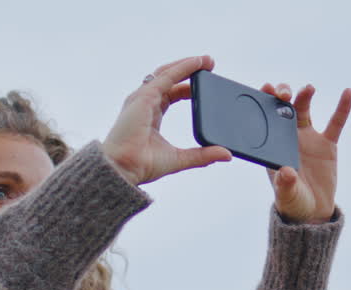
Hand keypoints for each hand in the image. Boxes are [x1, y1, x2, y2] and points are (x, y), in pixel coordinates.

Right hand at [102, 55, 232, 184]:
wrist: (124, 168)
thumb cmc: (142, 165)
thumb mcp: (179, 158)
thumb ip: (202, 155)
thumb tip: (226, 154)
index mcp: (151, 116)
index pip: (171, 94)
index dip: (188, 87)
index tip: (205, 83)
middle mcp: (145, 103)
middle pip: (169, 79)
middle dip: (189, 70)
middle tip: (209, 65)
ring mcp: (143, 98)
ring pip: (167, 73)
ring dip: (187, 64)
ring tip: (206, 60)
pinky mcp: (144, 96)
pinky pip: (167, 76)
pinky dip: (182, 68)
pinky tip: (196, 63)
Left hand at [260, 82, 350, 223]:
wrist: (313, 210)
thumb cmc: (293, 201)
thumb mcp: (287, 195)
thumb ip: (285, 184)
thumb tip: (286, 173)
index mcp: (272, 146)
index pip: (265, 119)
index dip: (264, 102)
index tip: (266, 88)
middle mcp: (288, 137)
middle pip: (283, 109)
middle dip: (282, 96)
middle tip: (284, 92)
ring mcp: (308, 138)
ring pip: (304, 110)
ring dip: (305, 97)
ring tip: (308, 89)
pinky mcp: (327, 143)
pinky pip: (335, 123)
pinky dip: (342, 108)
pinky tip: (348, 93)